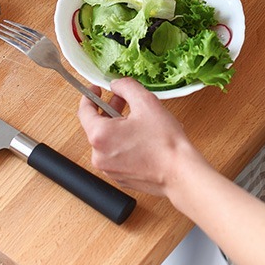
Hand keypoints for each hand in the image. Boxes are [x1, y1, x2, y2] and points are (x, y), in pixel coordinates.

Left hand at [77, 78, 201, 196]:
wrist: (180, 173)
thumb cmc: (165, 143)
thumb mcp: (146, 102)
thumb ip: (126, 87)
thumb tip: (117, 85)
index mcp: (100, 136)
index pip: (84, 111)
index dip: (89, 96)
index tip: (95, 90)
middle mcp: (99, 156)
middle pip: (96, 127)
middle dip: (109, 111)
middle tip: (123, 101)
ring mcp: (109, 170)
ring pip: (107, 142)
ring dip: (117, 128)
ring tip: (137, 121)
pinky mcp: (120, 178)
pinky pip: (116, 156)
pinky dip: (123, 145)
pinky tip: (141, 139)